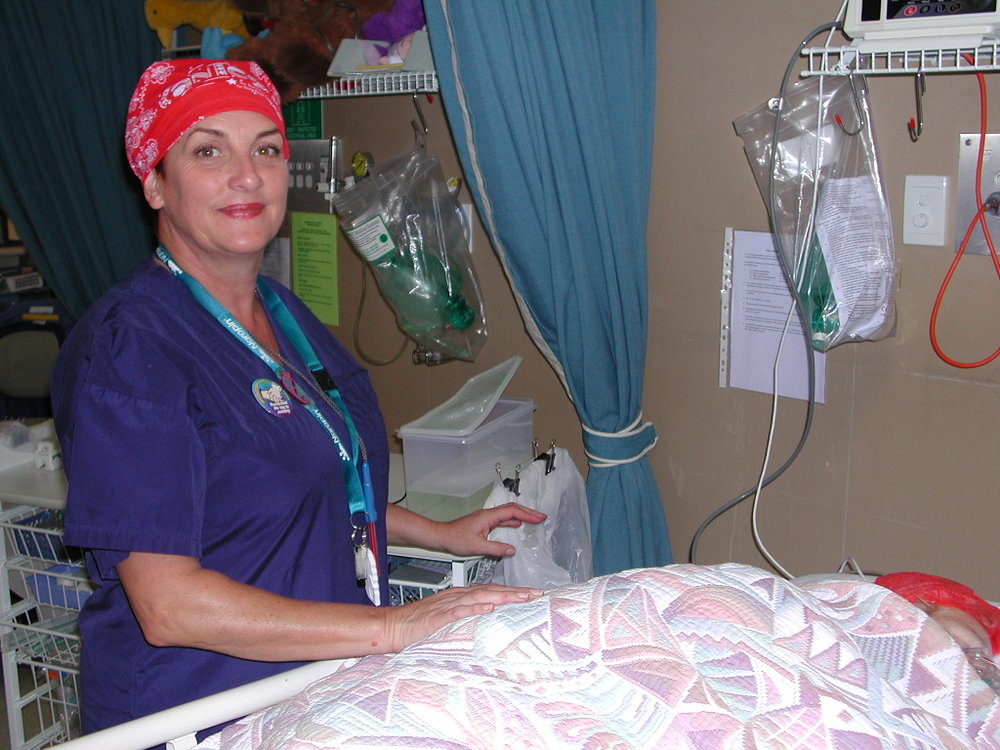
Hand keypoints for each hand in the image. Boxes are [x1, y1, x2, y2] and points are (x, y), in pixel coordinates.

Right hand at [384, 583, 543, 651]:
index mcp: (461, 597)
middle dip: (516, 592)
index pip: (492, 591)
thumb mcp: (448, 619)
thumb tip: (487, 620)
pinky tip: (488, 608)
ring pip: (480, 597)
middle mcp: (458, 597)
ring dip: (502, 597)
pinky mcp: (439, 616)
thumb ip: (466, 617)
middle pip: (492, 591)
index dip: (513, 592)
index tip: (532, 595)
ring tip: (521, 598)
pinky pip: (459, 611)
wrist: (393, 626)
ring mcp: (448, 605)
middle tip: (537, 594)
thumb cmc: (418, 625)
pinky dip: (474, 608)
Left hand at [437, 502, 546, 557]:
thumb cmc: (455, 538)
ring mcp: (486, 518)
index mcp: (488, 516)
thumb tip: (512, 550)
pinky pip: (502, 519)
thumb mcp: (477, 546)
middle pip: (512, 509)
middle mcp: (488, 515)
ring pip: (508, 513)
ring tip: (533, 520)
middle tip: (541, 517)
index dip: (527, 514)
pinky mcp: (484, 523)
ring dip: (522, 515)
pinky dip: (512, 521)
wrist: (442, 535)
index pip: (512, 512)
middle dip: (528, 512)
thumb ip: (496, 549)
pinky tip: (516, 525)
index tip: (539, 518)